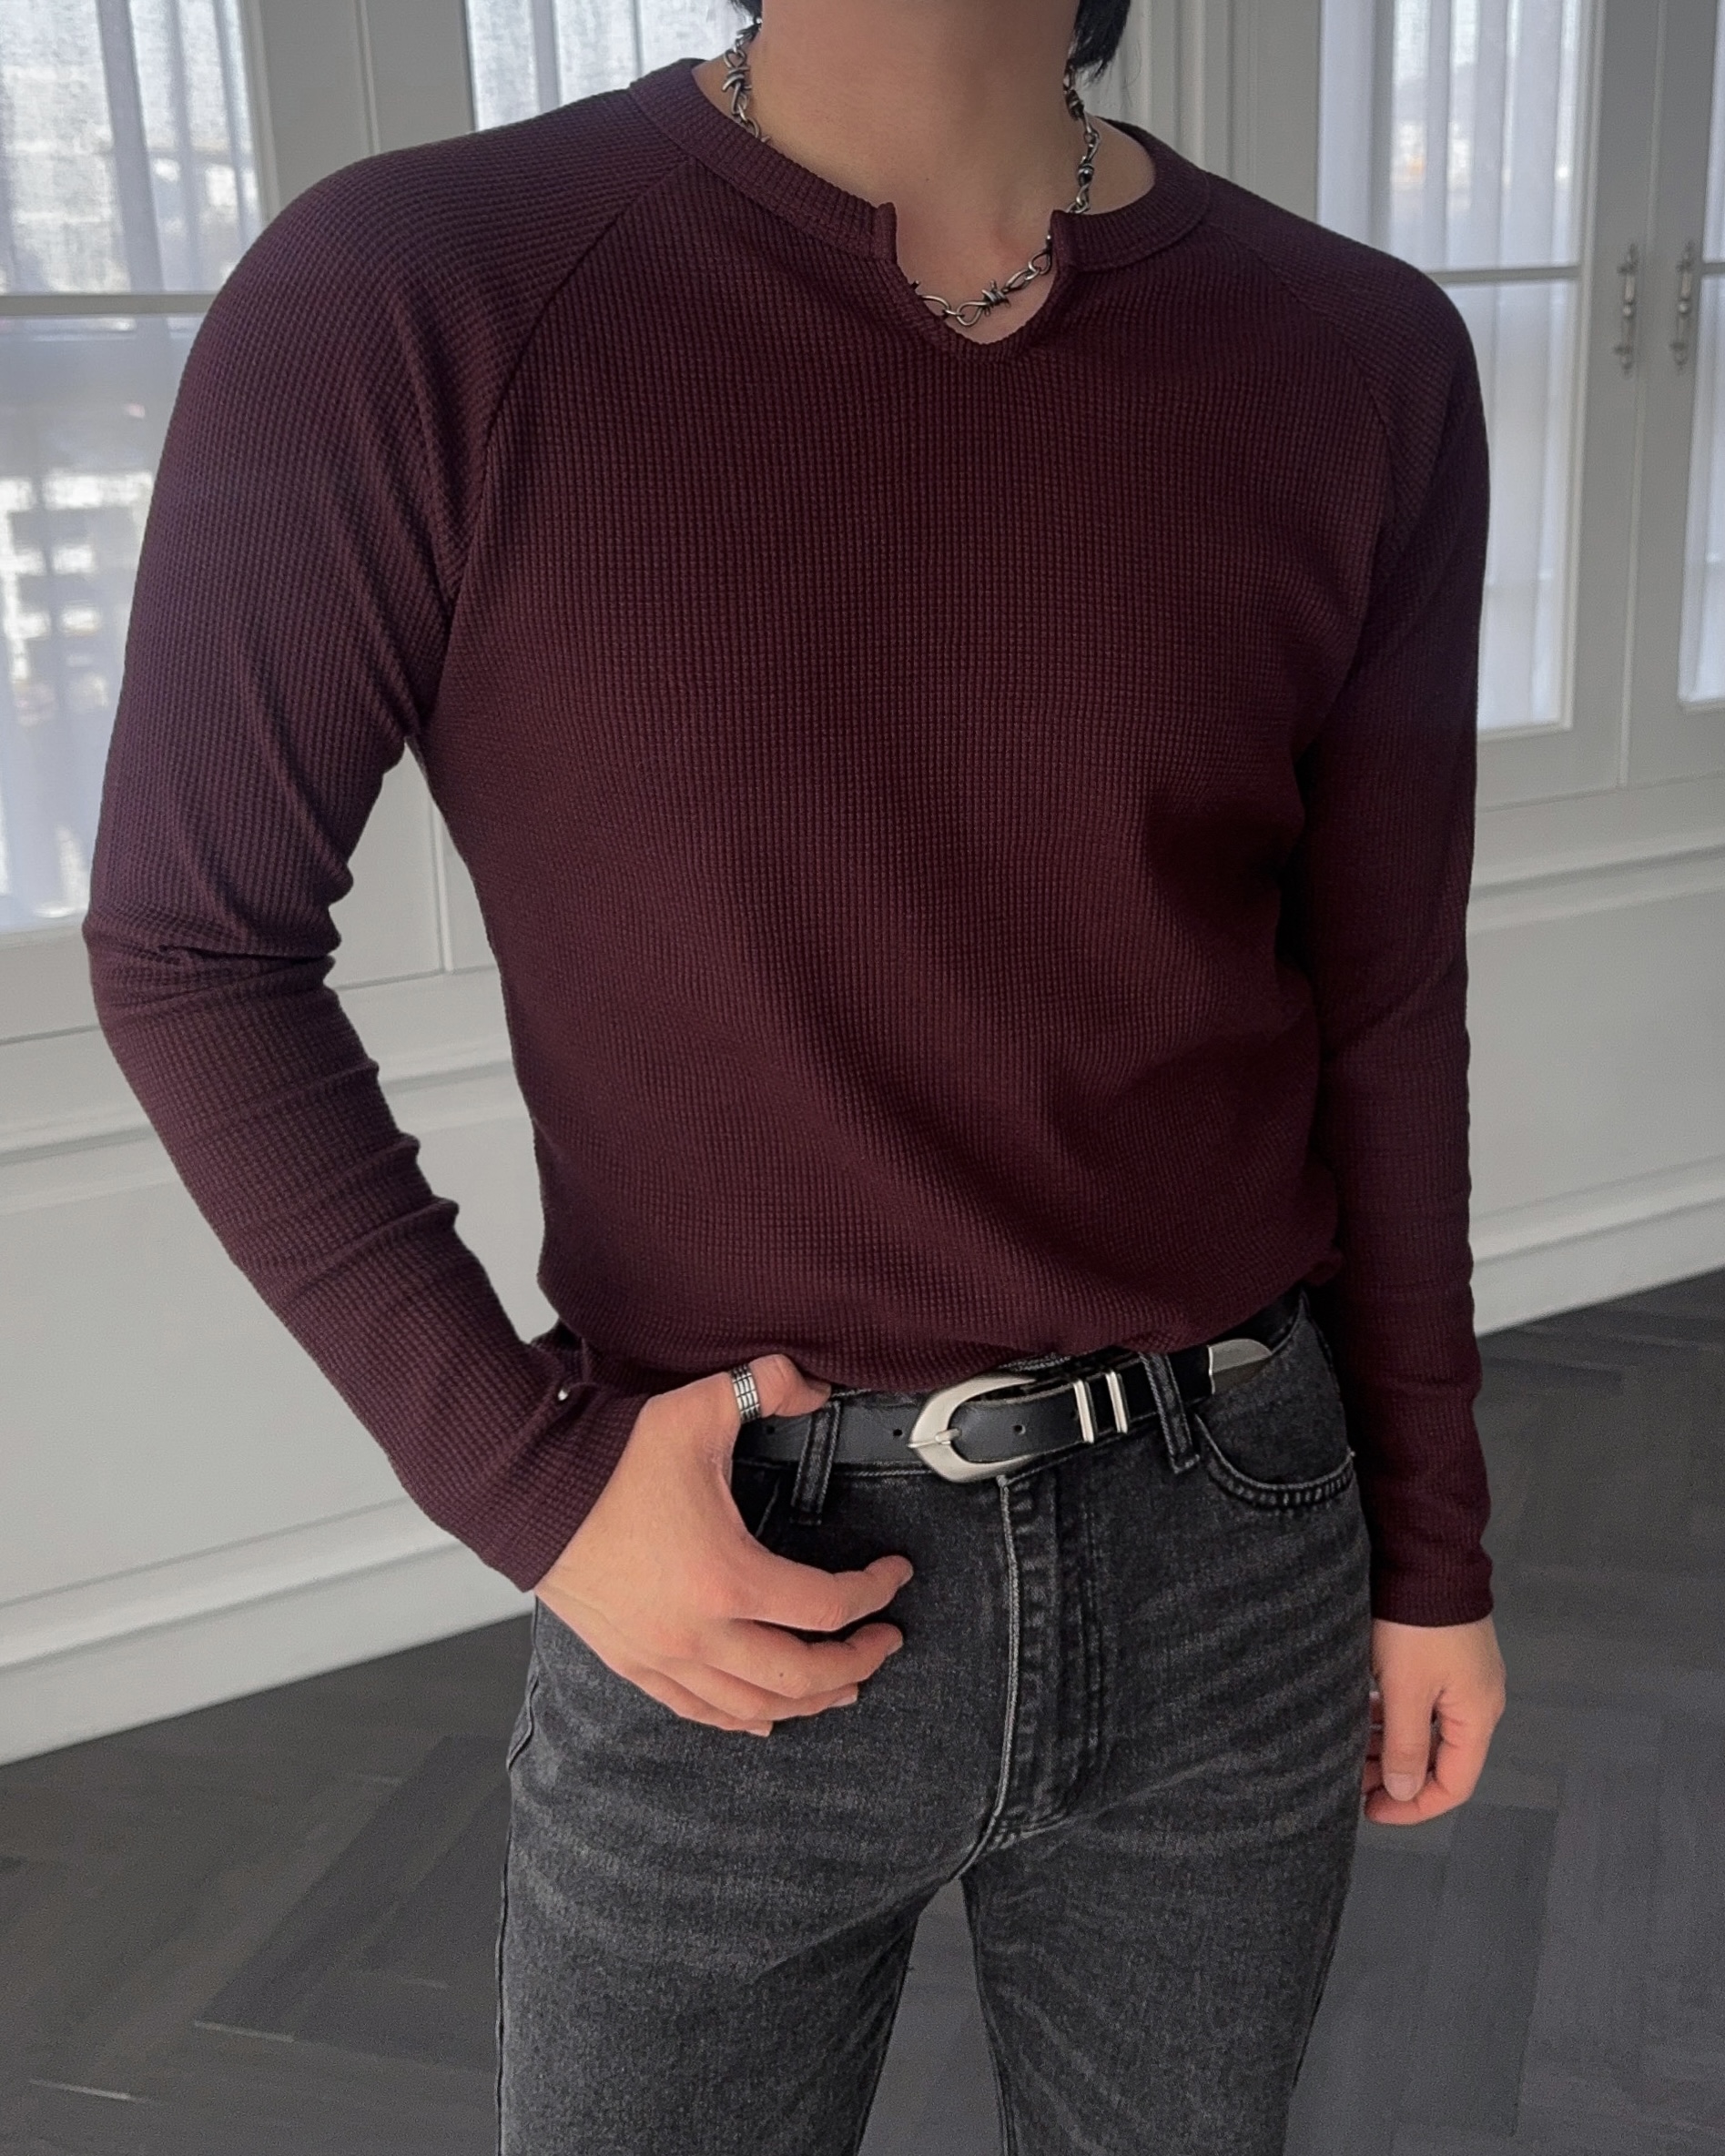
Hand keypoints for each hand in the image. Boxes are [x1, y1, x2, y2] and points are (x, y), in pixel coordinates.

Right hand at [532, 1353, 913, 1736]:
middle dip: (855, 1664)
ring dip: (806, 1700)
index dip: (874, 1593)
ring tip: (841, 1686)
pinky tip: (762, 1718)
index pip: (827, 1606)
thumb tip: (814, 1384)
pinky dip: (741, 1719)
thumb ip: (769, 1387)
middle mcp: (699, 1632)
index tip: (895, 1575)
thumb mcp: (701, 1410)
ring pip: (753, 1706)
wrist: (527, 1489)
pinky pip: (699, 1711)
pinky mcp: (633, 1663)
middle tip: (884, 1643)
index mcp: (727, 1577)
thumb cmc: (609, 1459)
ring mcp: (664, 1656)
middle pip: (801, 1676)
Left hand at [1362, 1613, 1505, 1824]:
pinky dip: (1393, 1716)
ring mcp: (1461, 1677)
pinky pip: (1421, 1702)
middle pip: (1439, 1759)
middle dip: (1395, 1775)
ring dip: (1390, 1745)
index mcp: (1477, 1716)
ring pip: (1425, 1729)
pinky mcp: (1443, 1656)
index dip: (1413, 1807)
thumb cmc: (1416, 1624)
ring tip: (1350, 1751)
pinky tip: (1362, 1715)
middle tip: (1351, 1781)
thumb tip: (1402, 1792)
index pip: (1453, 1784)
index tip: (1370, 1811)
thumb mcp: (1405, 1690)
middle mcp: (1476, 1700)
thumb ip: (1405, 1746)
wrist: (1424, 1555)